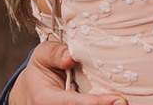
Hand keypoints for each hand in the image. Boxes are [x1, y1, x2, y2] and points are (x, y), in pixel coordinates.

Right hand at [10, 41, 125, 104]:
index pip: (73, 103)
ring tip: (120, 101)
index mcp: (45, 99)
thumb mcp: (41, 55)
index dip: (96, 102)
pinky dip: (101, 103)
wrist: (29, 90)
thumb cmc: (39, 71)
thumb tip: (71, 55)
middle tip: (123, 101)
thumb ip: (55, 53)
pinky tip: (112, 100)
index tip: (117, 99)